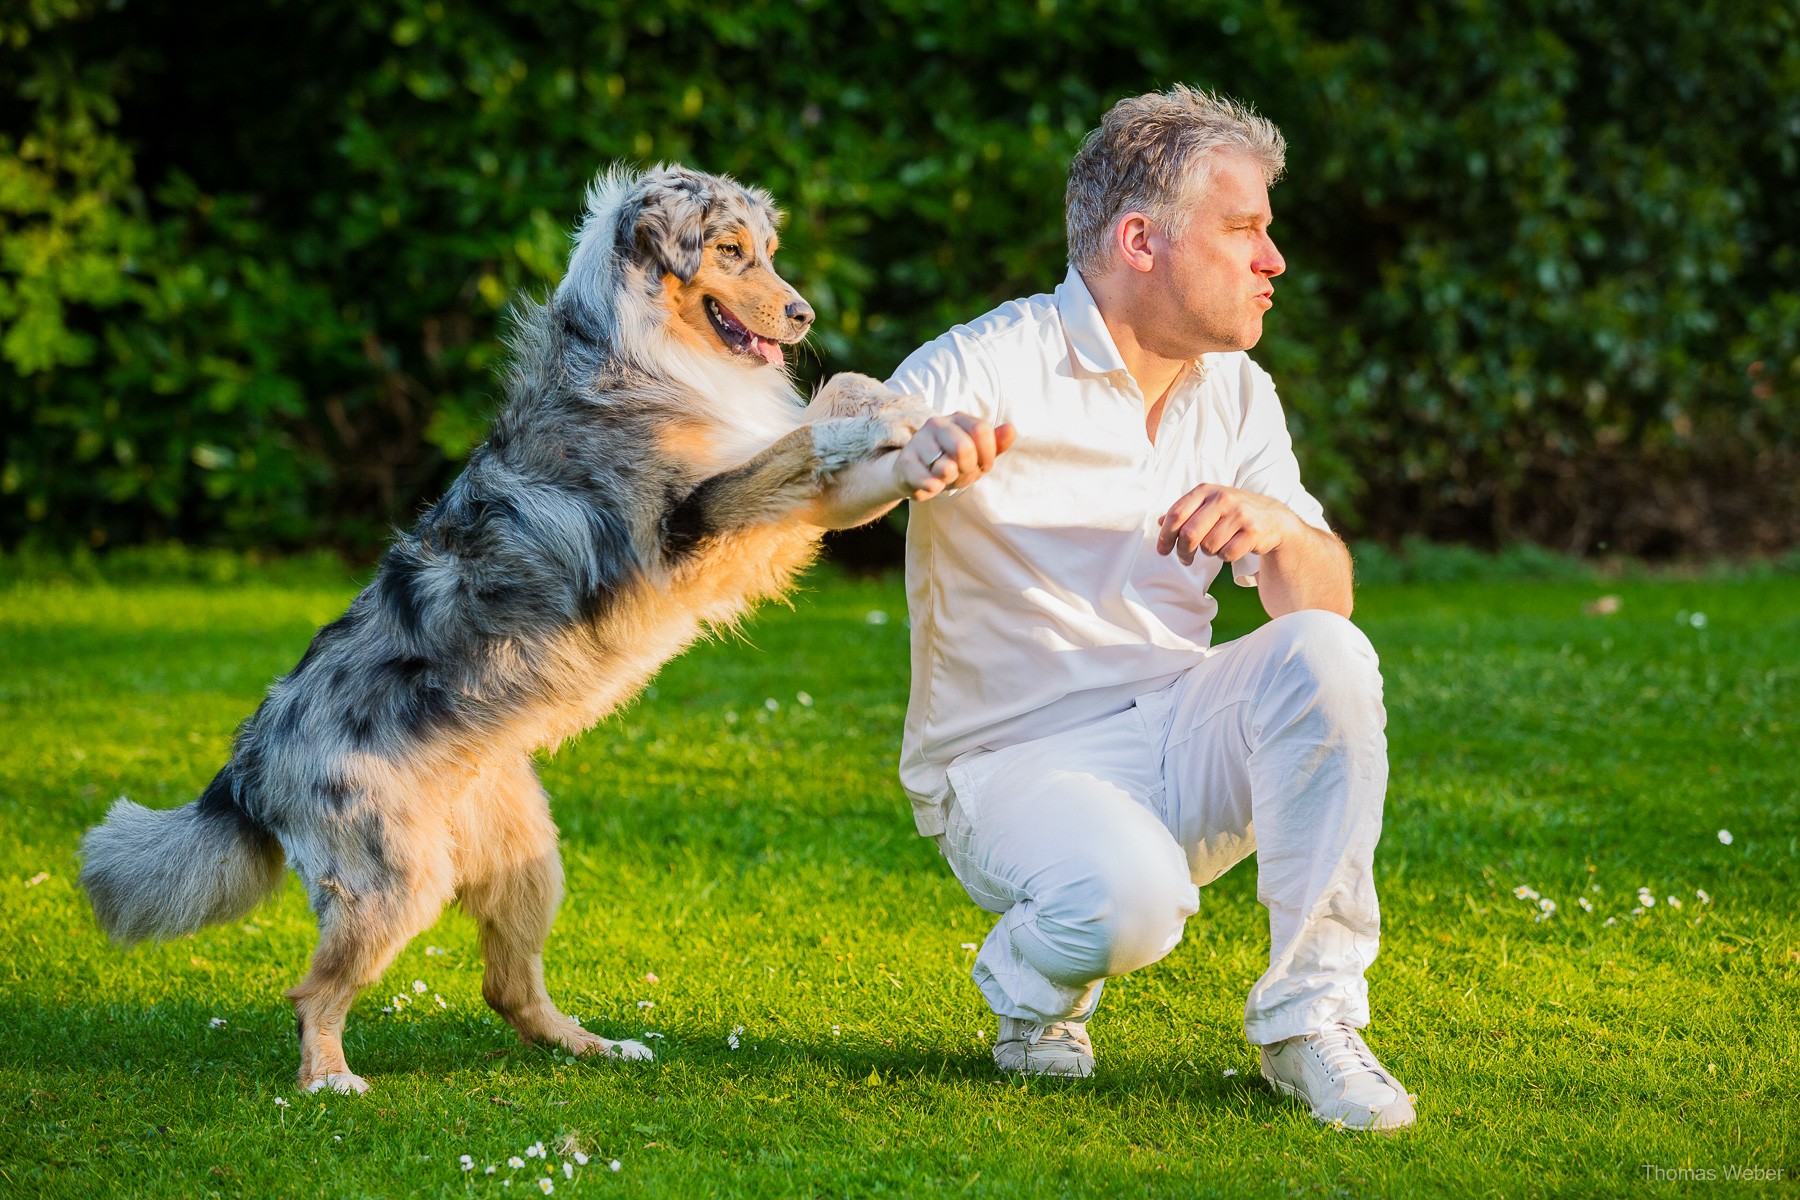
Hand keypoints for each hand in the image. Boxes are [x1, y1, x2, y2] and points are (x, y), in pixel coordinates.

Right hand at [891, 414, 1015, 501]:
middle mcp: (937, 424)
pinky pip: (927, 480)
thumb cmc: (951, 462)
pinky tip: (932, 485)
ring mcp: (919, 441)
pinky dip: (934, 488)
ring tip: (944, 477)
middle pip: (964, 448)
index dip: (987, 454)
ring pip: (946, 467)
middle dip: (968, 468)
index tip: (982, 464)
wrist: (914, 474)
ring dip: (950, 480)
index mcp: (958, 418)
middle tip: (961, 472)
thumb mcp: (977, 454)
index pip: (981, 430)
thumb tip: (1011, 429)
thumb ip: (995, 443)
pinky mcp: (905, 462)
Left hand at [1156, 483, 1300, 565]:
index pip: (1176, 514)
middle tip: (1184, 559)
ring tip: (1217, 545)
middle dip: (1183, 551)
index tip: (1162, 549)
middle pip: (1190, 534)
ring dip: (1209, 552)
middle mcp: (1223, 499)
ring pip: (1208, 547)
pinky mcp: (1253, 531)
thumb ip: (1185, 511)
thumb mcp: (1208, 505)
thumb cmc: (1234, 513)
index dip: (1165, 535)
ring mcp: (1239, 514)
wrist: (1273, 519)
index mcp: (1206, 491)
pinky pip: (1227, 554)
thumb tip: (1160, 521)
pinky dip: (1225, 556)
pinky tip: (1232, 547)